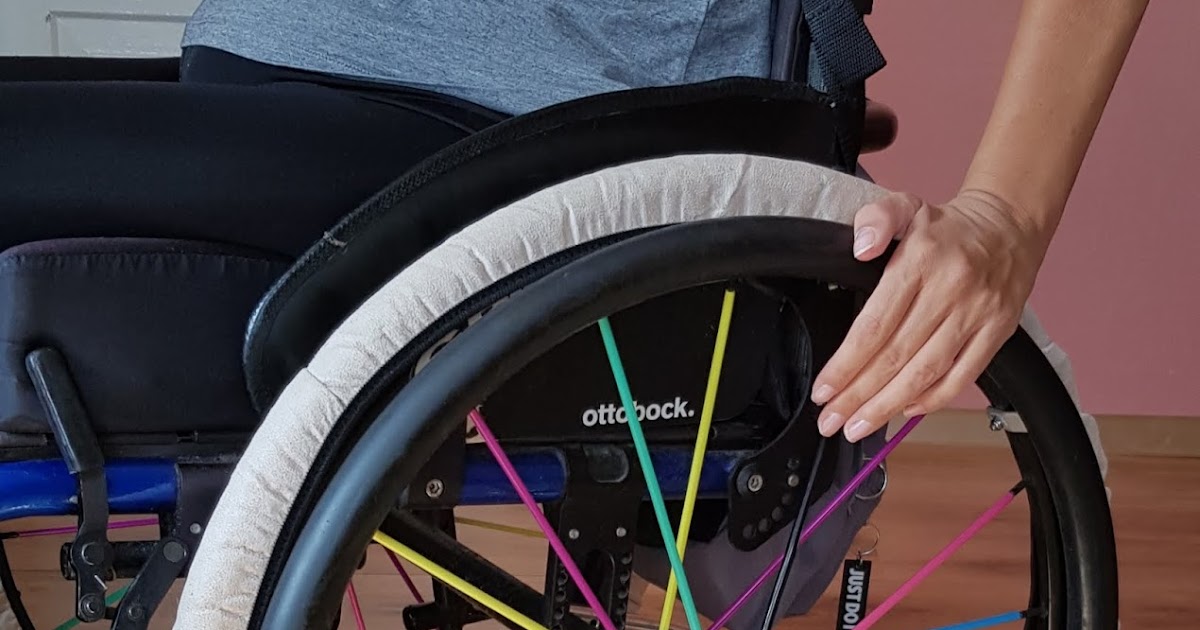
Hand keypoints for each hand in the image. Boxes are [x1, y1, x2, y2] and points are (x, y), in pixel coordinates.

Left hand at [812, 190, 1051, 441]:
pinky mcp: (997, 333)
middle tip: (831, 420)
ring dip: (888, 406)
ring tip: (858, 426)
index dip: (846, 364)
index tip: (824, 390)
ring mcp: (977, 315)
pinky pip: (962, 377)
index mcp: (920, 262)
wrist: (1010, 225)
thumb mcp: (905, 206)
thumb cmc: (946, 226)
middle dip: (858, 395)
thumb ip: (875, 220)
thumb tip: (860, 248)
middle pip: (896, 356)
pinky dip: (931, 400)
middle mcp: (950, 291)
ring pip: (926, 373)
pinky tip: (904, 410)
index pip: (875, 325)